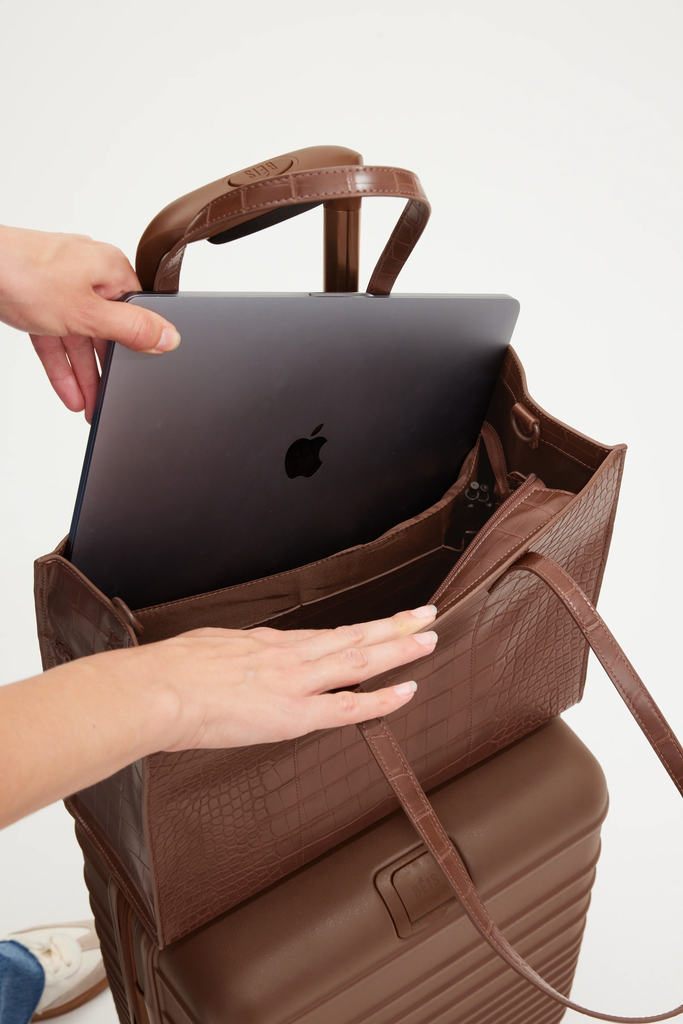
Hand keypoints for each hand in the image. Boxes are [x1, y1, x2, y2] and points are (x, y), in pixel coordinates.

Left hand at [0, 225, 179, 421]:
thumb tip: (170, 337)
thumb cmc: (23, 272)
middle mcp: (89, 274)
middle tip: (107, 402)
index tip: (136, 379)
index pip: (135, 316)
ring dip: (82, 374)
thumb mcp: (87, 312)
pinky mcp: (37, 298)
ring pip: (79, 338)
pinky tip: (67, 390)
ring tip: (88, 406)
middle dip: (104, 371)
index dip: (136, 350)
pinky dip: (61, 364)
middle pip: (105, 332)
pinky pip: (56, 337)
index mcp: (111, 269)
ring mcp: (61, 285)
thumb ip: (131, 329)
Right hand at [95, 605, 438, 751]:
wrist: (158, 689)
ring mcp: (297, 682)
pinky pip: (348, 705)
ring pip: (361, 659)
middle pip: (355, 637)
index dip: (362, 629)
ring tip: (429, 638)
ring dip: (399, 648)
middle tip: (426, 614)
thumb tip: (243, 656)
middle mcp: (292, 656)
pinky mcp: (294, 713)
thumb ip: (239, 654)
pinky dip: (382, 697)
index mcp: (271, 643)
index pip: (329, 635)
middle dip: (394, 626)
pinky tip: (407, 690)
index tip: (385, 622)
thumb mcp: (212, 648)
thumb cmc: (173, 671)